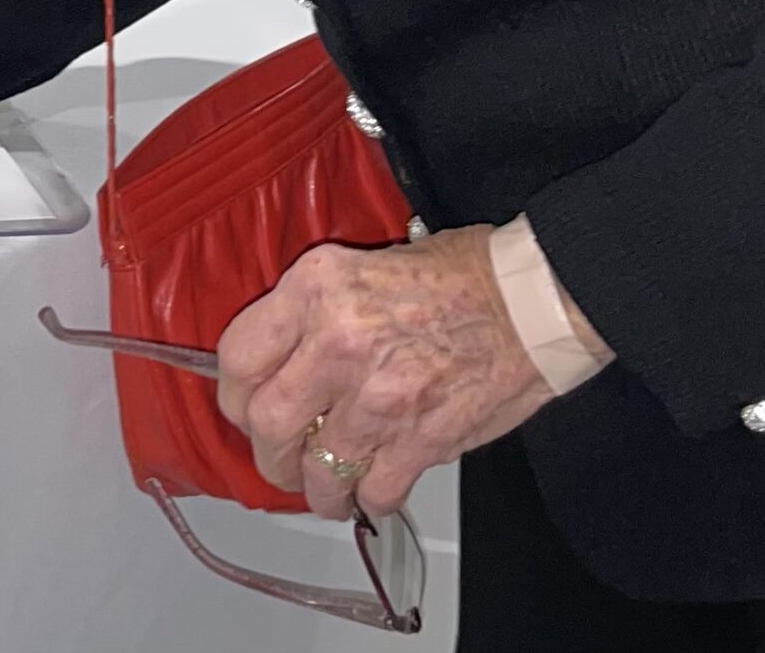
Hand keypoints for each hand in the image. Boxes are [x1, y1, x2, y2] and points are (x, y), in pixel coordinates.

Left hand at [214, 229, 552, 520]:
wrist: (530, 302)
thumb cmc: (458, 275)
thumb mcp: (361, 265)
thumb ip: (312, 311)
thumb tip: (279, 362)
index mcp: (317, 288)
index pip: (239, 356)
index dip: (234, 393)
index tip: (245, 405)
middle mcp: (339, 341)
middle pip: (267, 423)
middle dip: (267, 452)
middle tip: (279, 457)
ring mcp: (379, 397)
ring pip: (316, 471)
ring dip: (316, 489)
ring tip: (325, 488)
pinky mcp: (422, 441)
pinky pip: (374, 492)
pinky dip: (369, 500)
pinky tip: (372, 488)